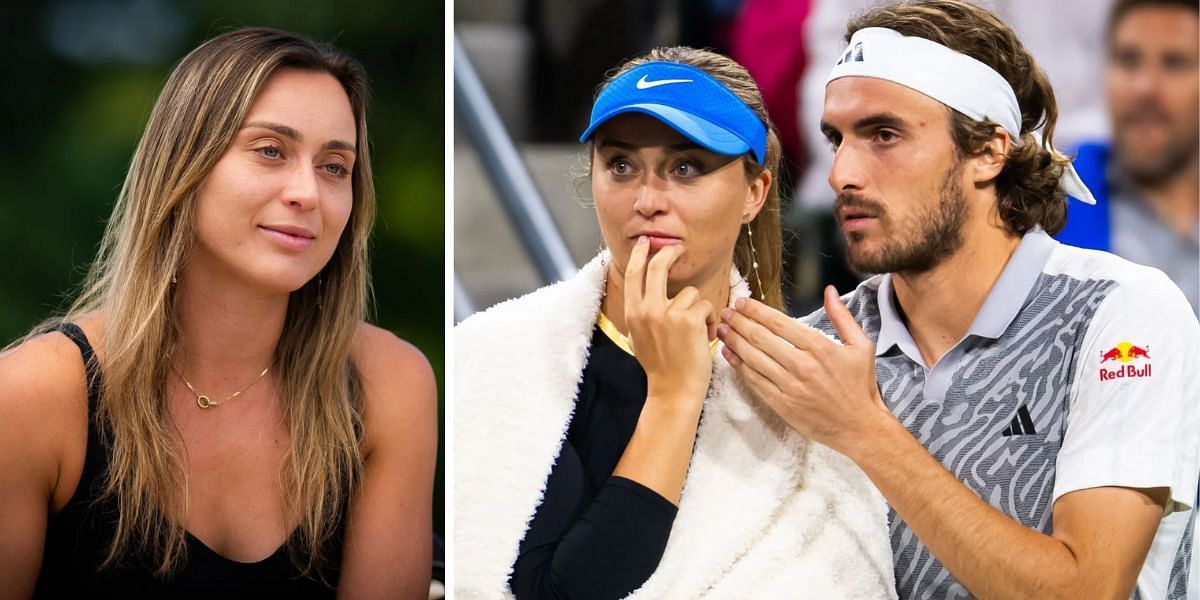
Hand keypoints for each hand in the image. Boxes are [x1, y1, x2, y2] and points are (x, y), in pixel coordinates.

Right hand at [624, 237, 716, 402]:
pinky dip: (708, 321)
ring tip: (694, 331)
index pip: (633, 275)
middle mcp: (647, 310)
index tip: (645, 243)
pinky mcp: (689, 319)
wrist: (673, 390)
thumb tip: (647, 291)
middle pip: (658, 266)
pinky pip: (705, 306)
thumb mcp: (640, 337)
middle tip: (677, 248)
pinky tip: (702, 337)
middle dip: (669, 252)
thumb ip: (642, 313)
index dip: (639, 255)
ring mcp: (668, 313)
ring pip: (690, 293)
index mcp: (633, 314)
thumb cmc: (660, 366)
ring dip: (698, 309)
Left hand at [717, 285, 890, 452]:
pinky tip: (729, 355)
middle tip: (726, 312)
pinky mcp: (781, 404)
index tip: (742, 302)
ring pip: (753, 358)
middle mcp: (801, 365)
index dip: (756, 310)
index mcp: (819, 347)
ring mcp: (789, 386)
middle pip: (760, 338)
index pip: (779, 323)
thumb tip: (829, 291)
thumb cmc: (860, 386)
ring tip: (721, 329)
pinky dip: (739, 366)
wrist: (859, 427)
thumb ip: (842, 316)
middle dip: (739, 321)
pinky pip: (754, 381)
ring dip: (733, 341)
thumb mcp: (861, 346)